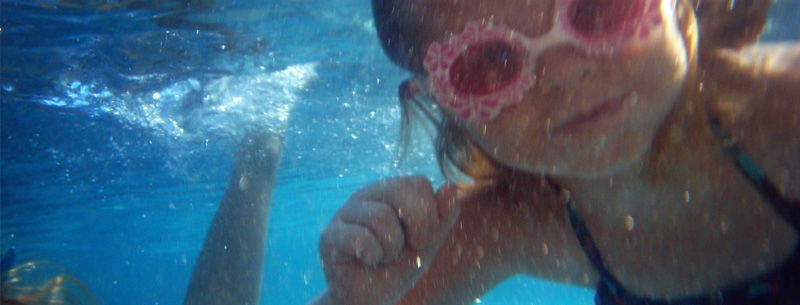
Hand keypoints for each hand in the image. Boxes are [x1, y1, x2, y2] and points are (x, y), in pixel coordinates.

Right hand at [316, 176, 461, 304]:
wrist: (368, 299)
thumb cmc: (396, 268)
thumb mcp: (427, 244)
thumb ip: (442, 217)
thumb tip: (452, 187)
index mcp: (390, 192)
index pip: (418, 182)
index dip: (431, 213)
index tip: (425, 239)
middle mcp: (366, 195)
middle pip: (399, 189)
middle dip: (418, 224)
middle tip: (413, 247)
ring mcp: (345, 212)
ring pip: (381, 216)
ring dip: (392, 248)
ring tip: (384, 257)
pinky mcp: (329, 235)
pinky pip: (361, 237)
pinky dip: (373, 256)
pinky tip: (367, 261)